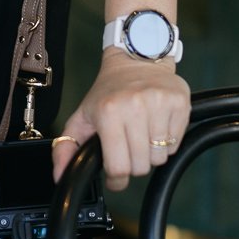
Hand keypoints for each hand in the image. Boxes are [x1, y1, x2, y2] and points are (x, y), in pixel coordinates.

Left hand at [52, 51, 190, 189]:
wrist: (136, 59)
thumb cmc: (109, 91)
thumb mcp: (82, 116)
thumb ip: (66, 148)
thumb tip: (60, 176)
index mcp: (109, 112)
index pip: (119, 168)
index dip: (116, 179)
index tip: (115, 176)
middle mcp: (135, 106)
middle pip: (141, 166)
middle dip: (133, 164)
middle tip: (128, 148)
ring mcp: (159, 104)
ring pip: (160, 158)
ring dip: (151, 154)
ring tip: (142, 135)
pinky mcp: (179, 103)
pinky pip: (176, 144)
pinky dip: (167, 142)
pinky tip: (156, 126)